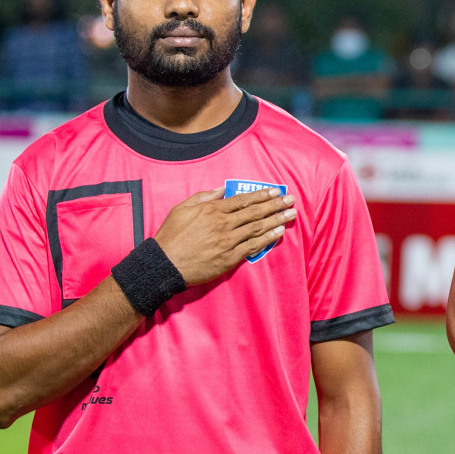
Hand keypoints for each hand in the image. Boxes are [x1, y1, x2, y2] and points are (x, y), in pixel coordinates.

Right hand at [153, 187, 295, 285]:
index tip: (275, 192)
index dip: (261, 195)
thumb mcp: (181, 209)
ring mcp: (227, 241)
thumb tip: (222, 189)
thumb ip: (203, 197)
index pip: (243, 200)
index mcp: (212, 210)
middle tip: (290, 200)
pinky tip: (279, 232)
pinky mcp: (229, 258)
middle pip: (255, 212)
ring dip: (276, 220)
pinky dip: (267, 238)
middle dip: (275, 205)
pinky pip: (253, 246)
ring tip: (291, 214)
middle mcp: (223, 224)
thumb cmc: (170, 236)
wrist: (164, 264)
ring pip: (257, 228)